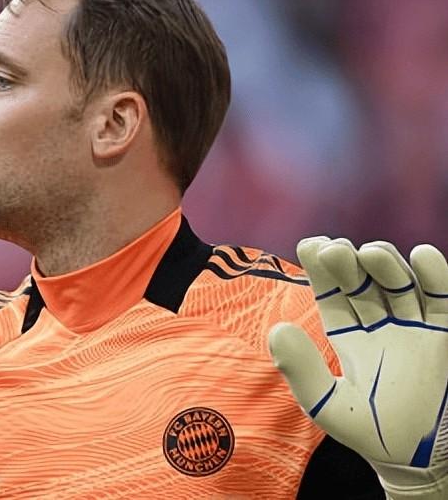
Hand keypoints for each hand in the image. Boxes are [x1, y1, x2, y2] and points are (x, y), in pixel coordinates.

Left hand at [269, 237, 447, 498]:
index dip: (321, 269)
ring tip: (371, 253)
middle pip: (362, 282)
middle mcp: (380, 326)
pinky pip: (442, 298)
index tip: (310, 245)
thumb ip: (302, 371)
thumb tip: (276, 329)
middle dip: (348, 262)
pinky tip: (422, 256)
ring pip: (399, 282)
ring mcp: (415, 328)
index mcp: (349, 338)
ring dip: (386, 263)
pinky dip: (436, 274)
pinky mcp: (446, 334)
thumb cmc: (374, 435)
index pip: (332, 295)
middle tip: (334, 249)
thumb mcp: (330, 407)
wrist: (425, 460)